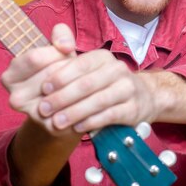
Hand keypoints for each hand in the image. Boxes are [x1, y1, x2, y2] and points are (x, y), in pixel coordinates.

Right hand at [0, 23, 76, 135]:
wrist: (64, 105)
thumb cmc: (59, 71)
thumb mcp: (57, 49)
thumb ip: (61, 35)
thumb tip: (66, 46)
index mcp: (10, 76)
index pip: (35, 57)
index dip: (56, 53)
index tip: (65, 54)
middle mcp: (15, 98)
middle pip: (50, 74)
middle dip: (69, 68)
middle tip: (76, 70)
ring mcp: (31, 115)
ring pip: (62, 90)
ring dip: (77, 82)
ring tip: (78, 81)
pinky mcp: (49, 127)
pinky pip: (71, 107)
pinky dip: (82, 99)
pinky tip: (84, 96)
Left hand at [36, 41, 157, 132]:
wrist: (142, 97)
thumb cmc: (103, 83)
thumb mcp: (87, 68)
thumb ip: (64, 59)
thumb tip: (43, 57)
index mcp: (102, 57)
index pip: (80, 64)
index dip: (61, 76)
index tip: (43, 88)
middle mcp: (117, 69)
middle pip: (87, 84)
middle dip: (62, 97)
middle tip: (43, 109)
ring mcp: (127, 89)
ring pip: (97, 101)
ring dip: (74, 112)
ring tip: (56, 122)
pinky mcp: (133, 108)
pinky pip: (109, 115)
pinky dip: (92, 122)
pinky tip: (77, 128)